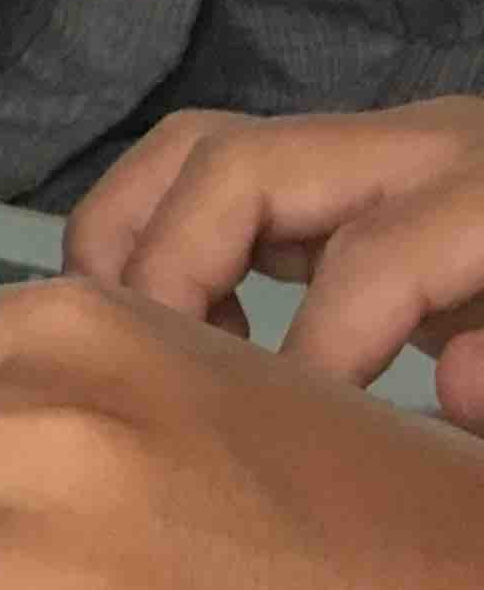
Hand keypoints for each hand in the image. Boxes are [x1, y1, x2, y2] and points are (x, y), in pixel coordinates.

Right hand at [67, 99, 483, 419]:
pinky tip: (199, 327)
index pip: (372, 261)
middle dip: (173, 270)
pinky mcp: (346, 172)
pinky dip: (161, 234)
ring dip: (137, 236)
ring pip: (197, 148)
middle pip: (240, 165)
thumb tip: (454, 386)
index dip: (318, 357)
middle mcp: (423, 149)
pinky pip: (207, 169)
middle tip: (165, 374)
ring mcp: (373, 149)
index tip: (291, 441)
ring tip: (146, 340)